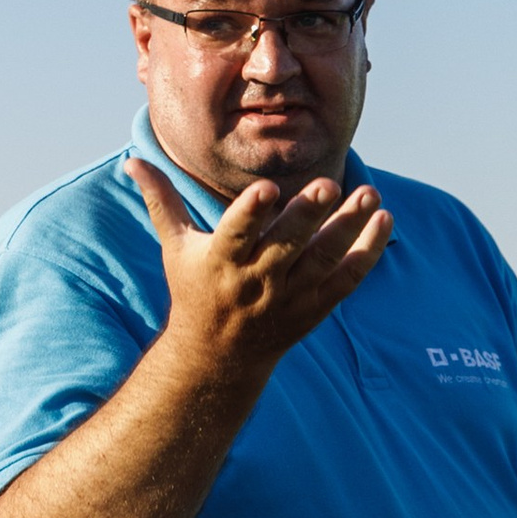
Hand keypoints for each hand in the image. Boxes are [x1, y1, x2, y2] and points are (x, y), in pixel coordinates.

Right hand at [131, 155, 390, 386]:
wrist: (219, 356)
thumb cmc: (195, 290)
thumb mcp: (175, 247)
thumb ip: (161, 200)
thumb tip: (132, 161)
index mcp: (222, 259)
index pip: (237, 233)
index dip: (251, 212)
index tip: (267, 189)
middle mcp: (257, 279)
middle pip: (287, 245)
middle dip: (308, 216)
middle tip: (330, 184)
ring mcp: (290, 296)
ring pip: (324, 260)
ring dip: (349, 228)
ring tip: (370, 194)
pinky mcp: (314, 307)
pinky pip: (346, 280)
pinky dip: (367, 253)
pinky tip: (384, 221)